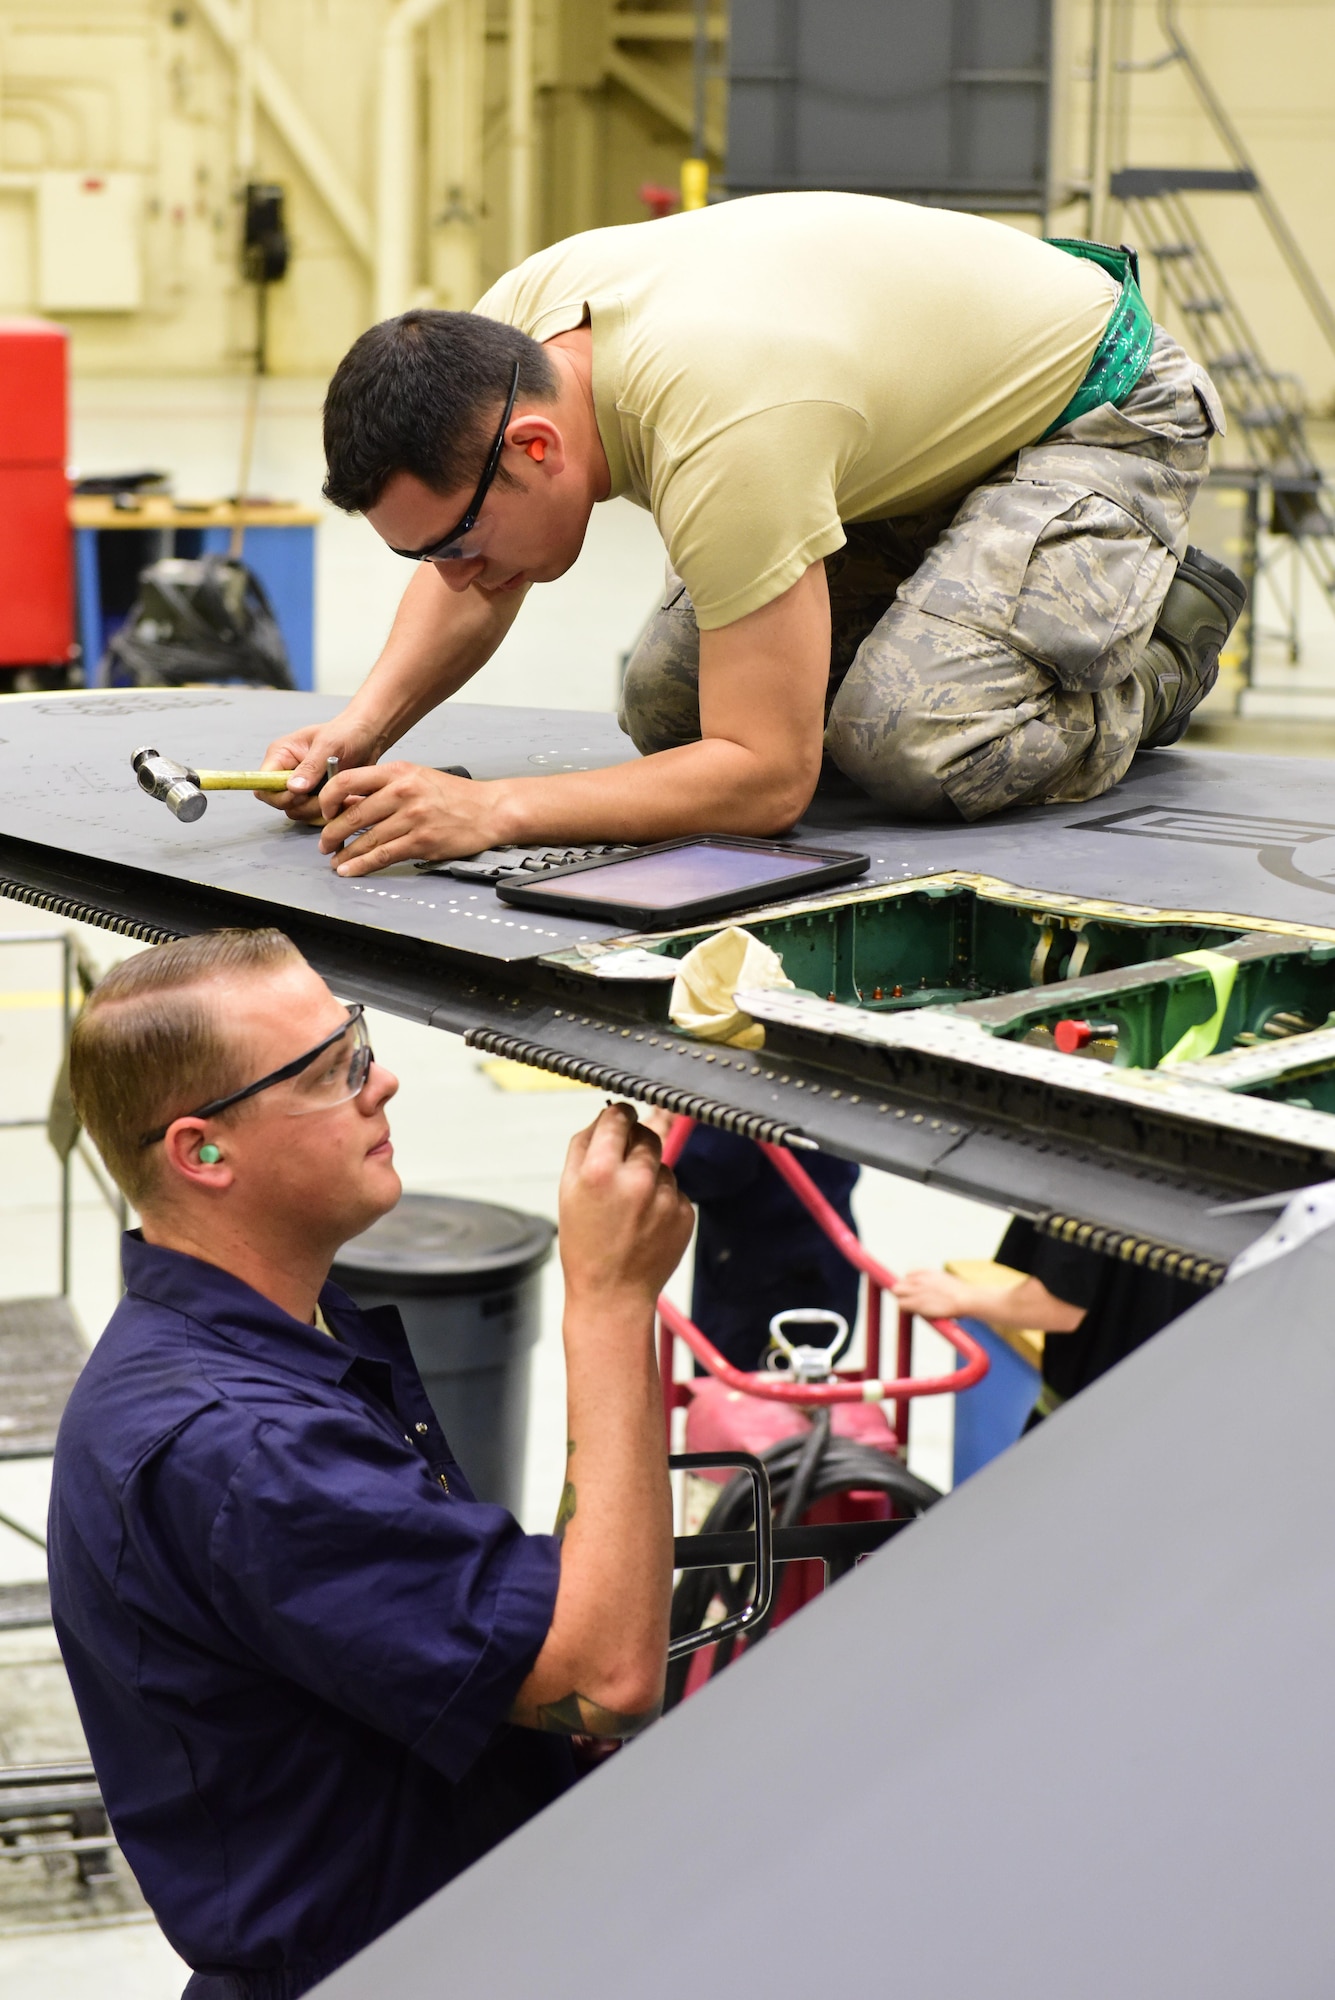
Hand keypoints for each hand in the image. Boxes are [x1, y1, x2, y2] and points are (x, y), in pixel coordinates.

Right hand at [259, 714, 386, 823]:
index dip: (278, 795)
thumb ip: (310, 767)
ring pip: (297, 811)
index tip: (302, 794)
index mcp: (281, 755)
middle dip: (302, 805)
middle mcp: (286, 772)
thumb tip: (293, 788)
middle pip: (280, 803)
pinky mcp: (315, 796)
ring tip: (338, 796)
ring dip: (317, 810)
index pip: (263, 785)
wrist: (368, 737)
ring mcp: (301, 786)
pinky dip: (328, 813)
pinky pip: (313, 814)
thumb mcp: (329, 745)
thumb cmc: (347, 732)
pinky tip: (344, 801)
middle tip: (326, 796)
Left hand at [317, 762, 509, 872]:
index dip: (328, 799)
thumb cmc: (454, 796)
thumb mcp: (416, 778)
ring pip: (366, 839)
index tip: (324, 812)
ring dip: (345, 853)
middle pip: (353, 814)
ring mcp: (412, 818)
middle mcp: (403, 792)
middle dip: (331, 833)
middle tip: (324, 844)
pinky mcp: (421, 842)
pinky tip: (350, 870)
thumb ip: (384, 787)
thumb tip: (348, 802)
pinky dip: (361, 865)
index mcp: (398, 772)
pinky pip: (383, 856)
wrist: (490, 810)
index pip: (347, 780)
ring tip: (335, 861)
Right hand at [559, 1105, 693, 1314]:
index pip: (619, 1117)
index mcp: (601, 1171)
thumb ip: (584, 1144)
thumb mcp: (568, 1189)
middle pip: (646, 1134)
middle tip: (620, 1171)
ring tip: (630, 1208)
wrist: (613, 1294)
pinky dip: (663, 1199)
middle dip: (634, 1145)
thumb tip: (608, 1113)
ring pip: (663, 1163)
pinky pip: (675, 1190)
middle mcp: (637, 1180)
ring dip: (649, 1174)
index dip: (617, 1116)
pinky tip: (646, 1222)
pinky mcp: (685, 1213)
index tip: (618, 1119)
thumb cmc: (585, 1243)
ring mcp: (665, 1197)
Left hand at [892, 1269, 971, 1323]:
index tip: (914, 1292)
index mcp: (928, 1273)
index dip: (910, 1284)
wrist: (966, 1299)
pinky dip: (904, 1308)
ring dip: (902, 1299)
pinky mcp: (917, 1302)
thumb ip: (938, 1284)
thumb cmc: (963, 1295)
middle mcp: (920, 1279)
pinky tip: (913, 1312)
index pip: (909, 1274)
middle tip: (910, 1301)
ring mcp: (917, 1290)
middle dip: (902, 1291)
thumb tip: (939, 1293)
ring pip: (897, 1291)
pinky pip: (901, 1304)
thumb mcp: (949, 1283)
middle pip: (900, 1282)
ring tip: (912, 1307)